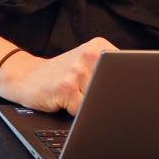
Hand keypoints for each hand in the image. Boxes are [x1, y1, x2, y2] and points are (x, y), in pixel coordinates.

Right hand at [0, 36, 115, 114]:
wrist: (27, 77)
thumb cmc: (61, 74)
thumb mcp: (87, 64)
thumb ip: (109, 71)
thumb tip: (131, 91)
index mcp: (99, 46)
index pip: (125, 71)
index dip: (122, 86)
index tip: (118, 90)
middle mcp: (89, 55)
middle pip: (112, 88)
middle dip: (104, 96)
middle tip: (86, 92)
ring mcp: (77, 71)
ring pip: (98, 99)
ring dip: (88, 104)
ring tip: (75, 94)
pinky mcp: (66, 88)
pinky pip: (82, 110)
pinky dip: (76, 111)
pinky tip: (65, 101)